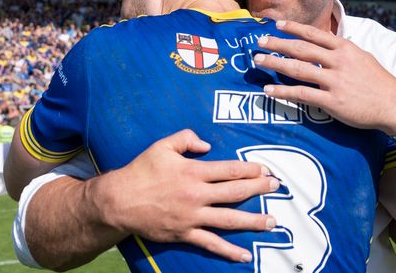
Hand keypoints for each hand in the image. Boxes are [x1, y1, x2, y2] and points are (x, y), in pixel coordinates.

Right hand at [93, 129, 279, 262]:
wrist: (118, 201)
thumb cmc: (141, 171)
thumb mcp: (162, 146)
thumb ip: (186, 138)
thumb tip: (207, 145)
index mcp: (193, 172)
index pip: (230, 170)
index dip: (251, 170)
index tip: (265, 170)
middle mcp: (196, 195)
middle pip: (236, 192)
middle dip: (259, 190)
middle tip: (277, 188)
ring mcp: (192, 217)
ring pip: (229, 220)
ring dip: (253, 221)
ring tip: (272, 222)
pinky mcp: (185, 234)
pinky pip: (211, 244)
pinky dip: (229, 251)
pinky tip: (244, 256)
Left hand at [253, 20, 395, 135]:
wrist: (395, 105)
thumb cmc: (379, 82)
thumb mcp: (363, 58)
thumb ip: (342, 51)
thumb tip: (326, 46)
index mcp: (345, 48)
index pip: (314, 34)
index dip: (293, 28)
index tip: (277, 24)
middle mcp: (338, 61)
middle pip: (301, 49)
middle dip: (277, 43)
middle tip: (259, 41)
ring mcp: (334, 81)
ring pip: (297, 68)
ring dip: (275, 63)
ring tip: (258, 60)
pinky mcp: (332, 101)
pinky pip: (302, 94)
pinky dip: (283, 91)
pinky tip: (269, 89)